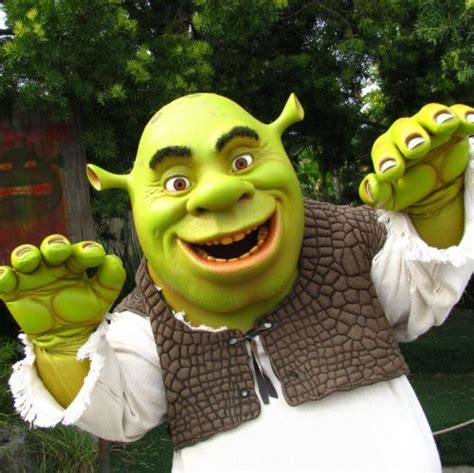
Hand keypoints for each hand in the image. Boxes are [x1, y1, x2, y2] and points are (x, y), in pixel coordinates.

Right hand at [0, 235, 125, 338]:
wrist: (67, 338)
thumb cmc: (86, 311)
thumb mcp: (103, 295)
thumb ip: (111, 277)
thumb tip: (111, 260)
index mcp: (76, 263)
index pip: (81, 250)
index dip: (87, 250)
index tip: (95, 257)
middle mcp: (53, 265)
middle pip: (51, 246)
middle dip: (54, 245)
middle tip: (59, 251)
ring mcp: (33, 276)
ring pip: (25, 256)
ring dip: (26, 255)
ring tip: (30, 261)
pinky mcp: (14, 291)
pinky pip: (4, 279)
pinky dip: (2, 277)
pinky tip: (6, 279)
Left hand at [359, 103, 472, 213]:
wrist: (434, 188)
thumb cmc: (406, 190)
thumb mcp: (390, 199)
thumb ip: (377, 194)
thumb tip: (371, 183)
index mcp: (386, 150)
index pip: (382, 149)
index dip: (386, 159)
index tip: (391, 173)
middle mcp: (404, 135)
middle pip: (403, 126)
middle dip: (409, 135)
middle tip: (417, 148)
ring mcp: (428, 128)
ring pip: (429, 114)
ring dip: (437, 117)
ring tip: (446, 125)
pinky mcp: (453, 127)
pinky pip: (458, 114)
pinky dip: (465, 116)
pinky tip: (472, 125)